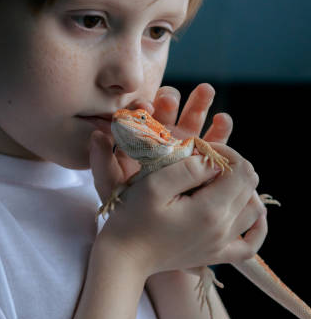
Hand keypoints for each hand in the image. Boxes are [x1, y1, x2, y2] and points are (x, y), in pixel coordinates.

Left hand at [90, 83, 230, 203]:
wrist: (153, 226)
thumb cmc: (128, 204)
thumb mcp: (111, 185)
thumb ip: (102, 162)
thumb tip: (96, 136)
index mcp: (140, 138)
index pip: (141, 115)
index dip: (143, 107)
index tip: (144, 107)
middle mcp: (164, 136)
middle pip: (169, 109)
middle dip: (170, 99)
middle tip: (170, 99)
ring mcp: (187, 144)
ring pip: (194, 118)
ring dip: (200, 102)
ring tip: (205, 91)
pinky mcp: (207, 157)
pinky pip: (216, 140)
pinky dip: (221, 128)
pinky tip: (223, 120)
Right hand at [129, 83, 267, 265]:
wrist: (124, 258)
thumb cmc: (133, 219)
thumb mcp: (154, 185)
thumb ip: (187, 169)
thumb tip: (214, 161)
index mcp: (210, 209)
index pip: (242, 170)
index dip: (226, 152)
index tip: (200, 150)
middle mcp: (223, 229)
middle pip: (249, 186)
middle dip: (230, 166)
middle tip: (203, 161)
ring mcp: (221, 245)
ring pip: (254, 210)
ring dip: (243, 189)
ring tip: (218, 181)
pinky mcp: (215, 256)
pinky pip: (251, 245)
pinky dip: (257, 227)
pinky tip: (249, 215)